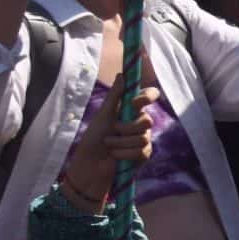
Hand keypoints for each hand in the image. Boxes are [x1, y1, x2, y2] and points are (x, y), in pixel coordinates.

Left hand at [62, 83, 156, 209]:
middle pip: (147, 120)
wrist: (89, 165)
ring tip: (109, 146)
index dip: (147, 97)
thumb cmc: (93, 139)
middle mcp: (139, 124)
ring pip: (143, 137)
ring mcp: (142, 140)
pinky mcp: (143, 156)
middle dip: (127, 127)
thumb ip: (115, 96)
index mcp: (131, 111)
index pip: (149, 96)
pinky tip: (115, 156)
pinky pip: (141, 151)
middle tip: (114, 130)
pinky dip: (124, 154)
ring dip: (121, 143)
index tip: (134, 102)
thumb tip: (122, 74)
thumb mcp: (103, 115)